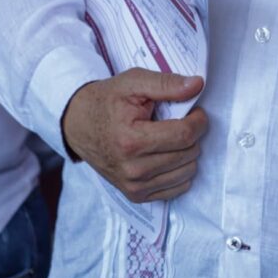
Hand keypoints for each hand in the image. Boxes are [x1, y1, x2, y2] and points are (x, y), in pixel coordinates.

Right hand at [61, 70, 209, 202]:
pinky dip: (180, 171)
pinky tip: (167, 155)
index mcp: (131, 141)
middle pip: (188, 154)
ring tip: (170, 138)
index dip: (198, 120)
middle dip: (192, 135)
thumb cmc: (107, 102)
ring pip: (187, 172)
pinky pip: (178, 188)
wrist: (79, 125)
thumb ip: (166, 83)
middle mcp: (133, 169)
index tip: (195, 112)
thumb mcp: (133, 82)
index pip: (184, 135)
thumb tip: (197, 86)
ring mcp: (134, 185)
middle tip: (179, 122)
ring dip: (188, 153)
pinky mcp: (136, 195)